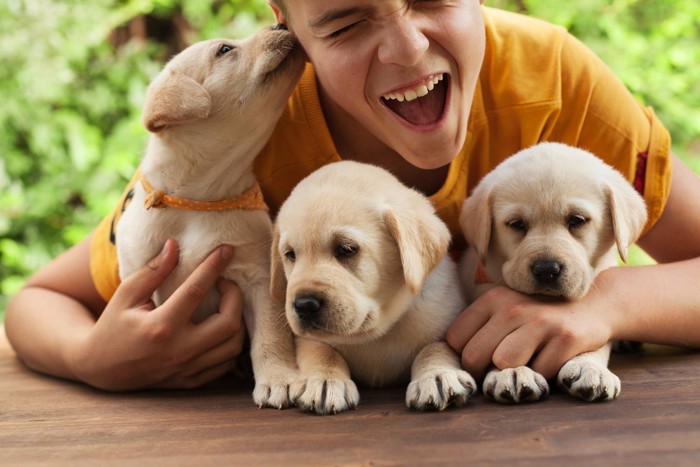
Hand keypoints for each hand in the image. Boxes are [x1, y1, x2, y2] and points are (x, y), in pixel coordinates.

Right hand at [72, 239, 245, 389]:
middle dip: (235, 297)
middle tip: (226, 283)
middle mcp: (178, 351)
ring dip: (237, 320)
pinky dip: (230, 344)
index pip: (196, 290)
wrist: (101, 369)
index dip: (214, 266)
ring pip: (233, 346)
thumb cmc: (113, 325)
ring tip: (226, 304)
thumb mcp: (126, 294)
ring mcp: (187, 370)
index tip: (227, 250)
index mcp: (160, 327)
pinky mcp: (191, 381)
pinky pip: (226, 364)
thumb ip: (153, 271)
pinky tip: (222, 327)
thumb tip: (175, 245)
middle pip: (229, 323)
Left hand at [446, 285, 612, 379]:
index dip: (464, 357)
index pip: (455, 339)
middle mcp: (512, 308)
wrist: (593, 303)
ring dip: (513, 374)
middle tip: (499, 373)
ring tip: (525, 365)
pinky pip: (539, 373)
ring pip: (504, 364)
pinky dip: (542, 377)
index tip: (480, 361)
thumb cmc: (539, 313)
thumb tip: (454, 358)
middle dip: (482, 373)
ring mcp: (540, 322)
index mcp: (492, 299)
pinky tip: (550, 362)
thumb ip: (480, 326)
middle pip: (474, 357)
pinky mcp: (566, 338)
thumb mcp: (505, 307)